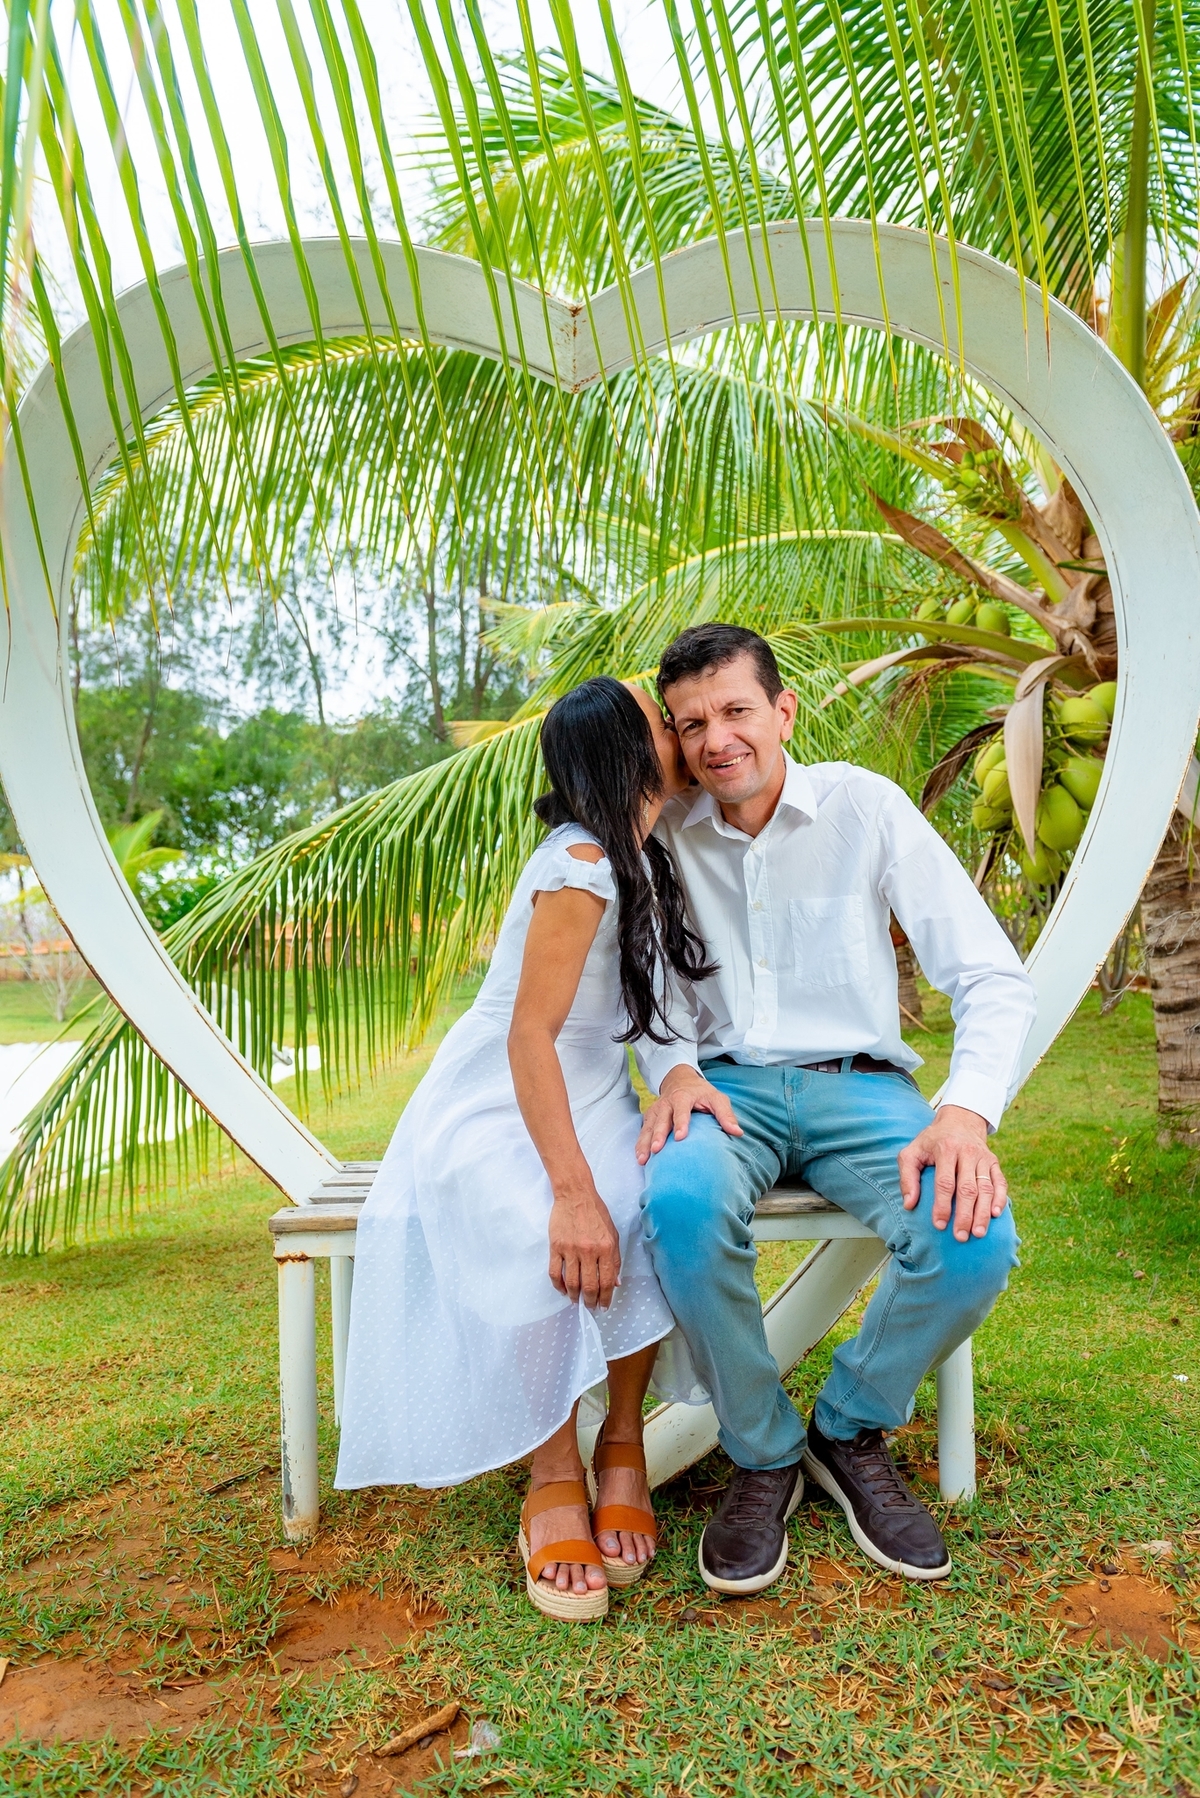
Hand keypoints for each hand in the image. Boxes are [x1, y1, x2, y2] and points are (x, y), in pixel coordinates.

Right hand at [548, 1185, 620, 1307]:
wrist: (575, 1195)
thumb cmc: (596, 1213)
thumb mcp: (613, 1234)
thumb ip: (615, 1259)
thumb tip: (615, 1283)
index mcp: (606, 1248)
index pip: (607, 1281)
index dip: (605, 1298)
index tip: (603, 1306)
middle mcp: (589, 1251)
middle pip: (589, 1286)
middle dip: (590, 1301)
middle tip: (590, 1307)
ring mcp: (571, 1250)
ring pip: (572, 1282)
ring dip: (574, 1296)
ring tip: (576, 1301)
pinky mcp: (556, 1247)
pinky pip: (555, 1272)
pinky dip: (558, 1285)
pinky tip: (562, 1289)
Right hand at [635, 1064, 742, 1164]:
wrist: (680, 1081)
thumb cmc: (701, 1093)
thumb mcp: (716, 1098)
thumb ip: (726, 1115)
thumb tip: (737, 1133)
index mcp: (683, 1097)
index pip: (681, 1110)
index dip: (680, 1123)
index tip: (680, 1137)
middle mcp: (666, 1103)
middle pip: (661, 1120)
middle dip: (657, 1135)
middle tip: (656, 1149)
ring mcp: (656, 1110)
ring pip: (648, 1126)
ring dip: (644, 1143)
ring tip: (642, 1159)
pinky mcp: (650, 1117)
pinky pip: (643, 1131)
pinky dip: (640, 1144)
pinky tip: (640, 1158)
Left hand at [898, 1105, 1007, 1241]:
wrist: (959, 1120)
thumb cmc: (932, 1141)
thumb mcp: (912, 1152)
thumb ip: (907, 1177)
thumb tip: (909, 1204)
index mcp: (945, 1149)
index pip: (945, 1182)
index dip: (942, 1205)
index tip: (939, 1225)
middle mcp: (967, 1152)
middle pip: (968, 1188)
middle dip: (965, 1215)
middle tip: (961, 1237)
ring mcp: (983, 1157)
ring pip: (986, 1188)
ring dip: (983, 1212)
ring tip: (978, 1233)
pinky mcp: (993, 1162)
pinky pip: (1000, 1182)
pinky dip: (1000, 1199)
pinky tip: (996, 1215)